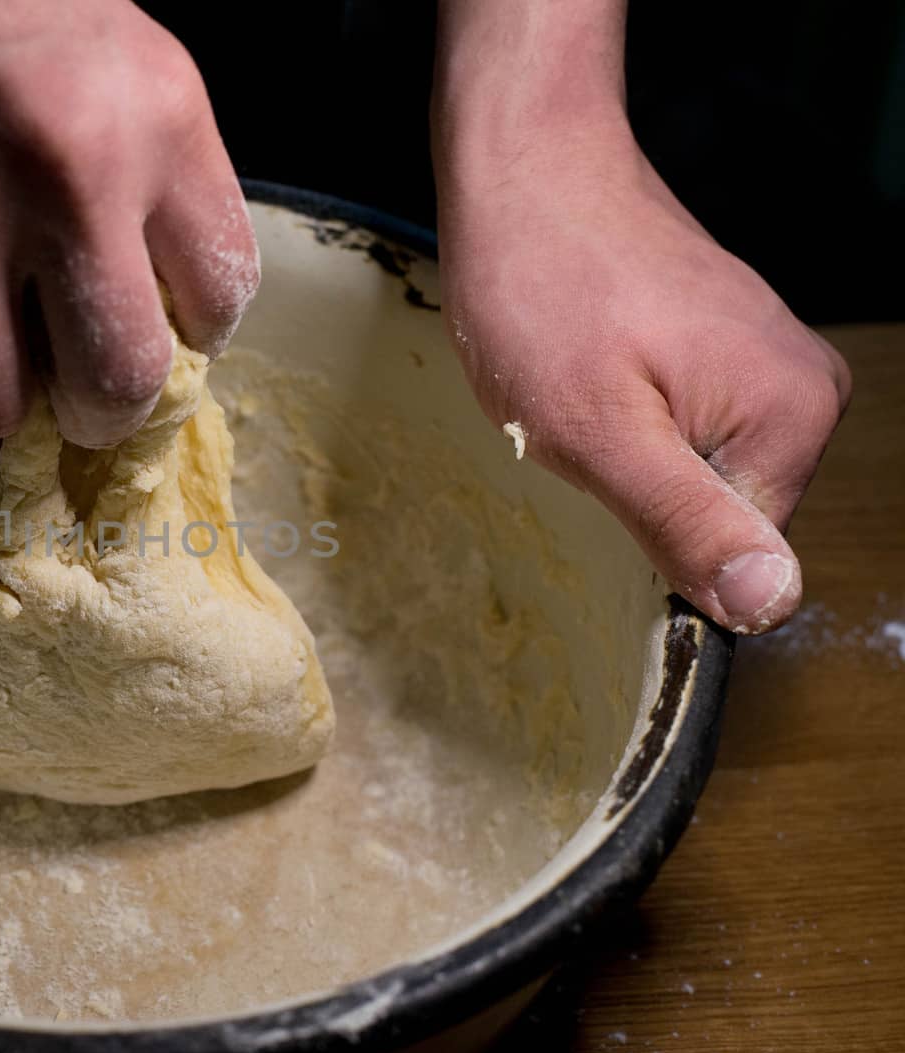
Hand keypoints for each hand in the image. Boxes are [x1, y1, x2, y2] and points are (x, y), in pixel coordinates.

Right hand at [0, 0, 257, 446]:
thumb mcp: (100, 42)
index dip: (184, 337)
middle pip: (118, 380)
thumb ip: (139, 163)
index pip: (221, 290)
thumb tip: (142, 295)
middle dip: (91, 407)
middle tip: (63, 388)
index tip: (150, 336)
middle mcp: (69, 175)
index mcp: (155, 113)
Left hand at [436, 121, 849, 634]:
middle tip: (580, 414)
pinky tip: (587, 364)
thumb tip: (769, 603)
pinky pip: (676, 418)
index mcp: (792, 419)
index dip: (650, 530)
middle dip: (632, 481)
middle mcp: (802, 387)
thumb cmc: (547, 289)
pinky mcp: (722, 340)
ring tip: (581, 380)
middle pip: (713, 506)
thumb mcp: (600, 433)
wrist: (525, 173)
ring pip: (687, 463)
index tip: (598, 466)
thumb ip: (686, 522)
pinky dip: (620, 409)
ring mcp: (763, 358)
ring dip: (619, 444)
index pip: (736, 549)